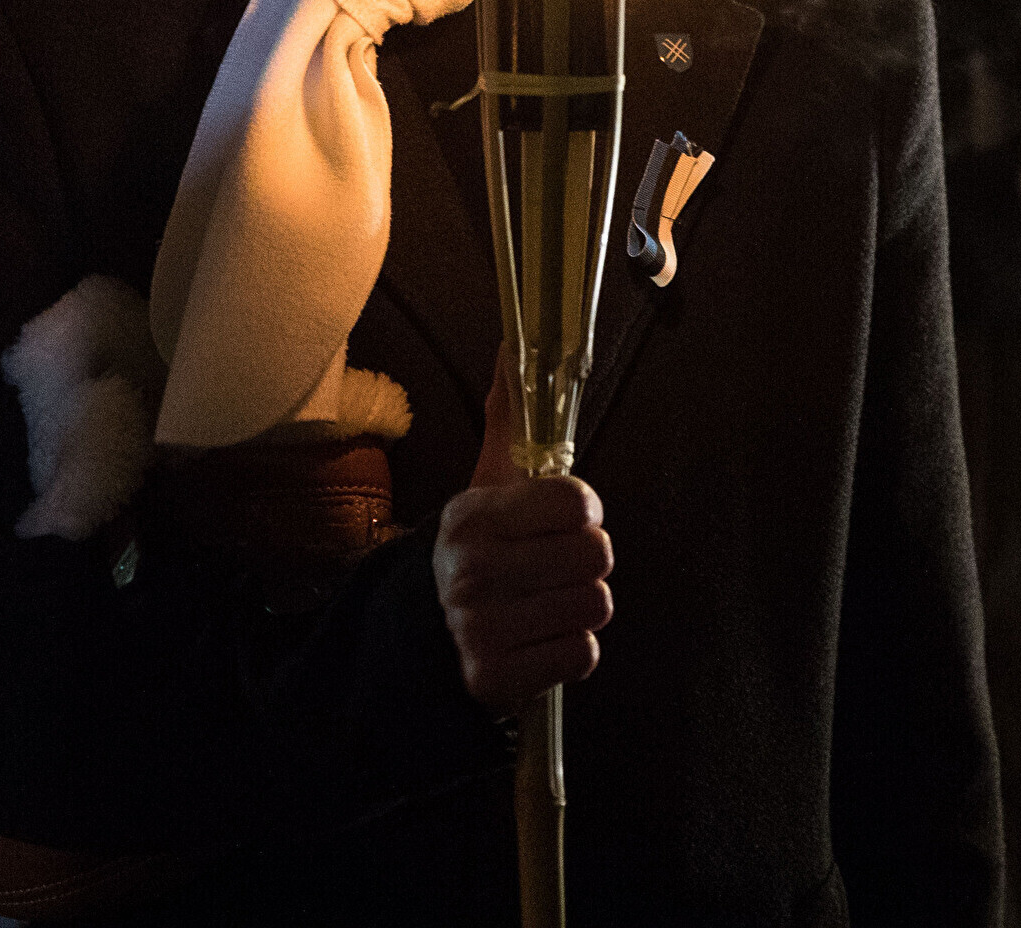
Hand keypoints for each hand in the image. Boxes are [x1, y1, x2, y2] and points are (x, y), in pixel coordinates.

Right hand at [434, 372, 612, 709]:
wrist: (422, 636)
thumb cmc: (477, 551)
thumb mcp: (486, 485)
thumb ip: (511, 417)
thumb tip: (513, 343)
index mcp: (474, 516)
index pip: (576, 500)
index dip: (582, 509)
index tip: (563, 518)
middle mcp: (473, 570)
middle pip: (598, 555)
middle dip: (587, 561)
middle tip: (556, 565)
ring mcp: (483, 629)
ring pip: (596, 606)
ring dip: (581, 607)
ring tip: (547, 602)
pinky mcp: (497, 678)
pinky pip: (583, 655)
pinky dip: (571, 651)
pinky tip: (541, 639)